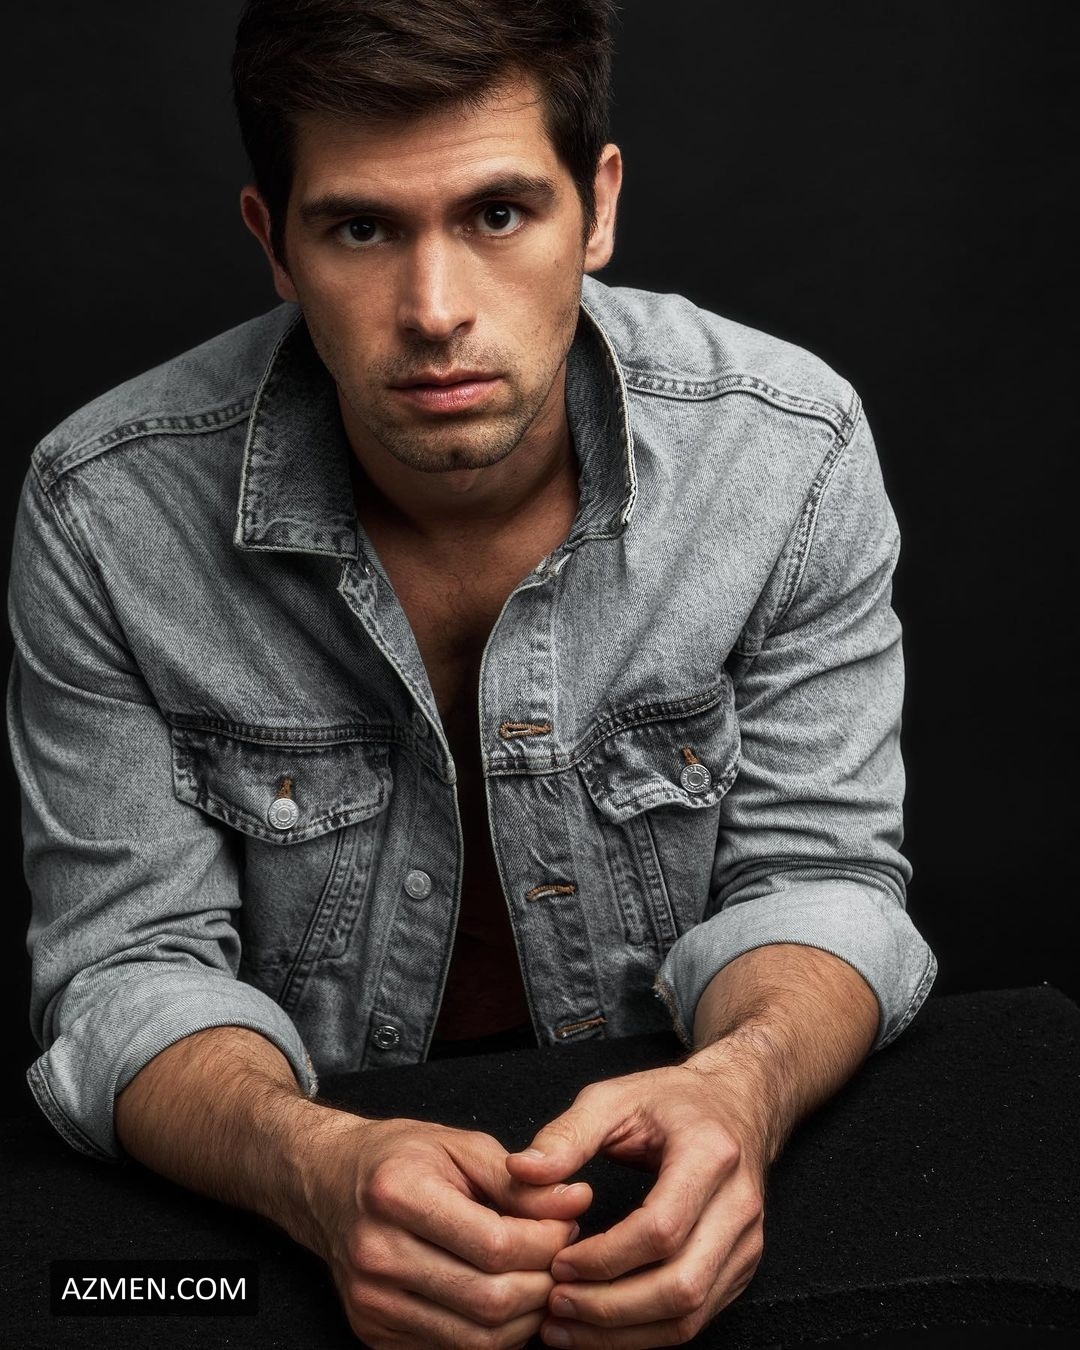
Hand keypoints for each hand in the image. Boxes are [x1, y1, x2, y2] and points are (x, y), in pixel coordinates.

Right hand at [296, 1111, 593, 1348]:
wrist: (329, 1184)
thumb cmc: (400, 1157)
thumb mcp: (461, 1146)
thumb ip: (520, 1180)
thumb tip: (576, 1202)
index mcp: (398, 1194)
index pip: (495, 1245)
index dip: (547, 1241)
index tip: (567, 1224)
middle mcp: (377, 1253)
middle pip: (490, 1299)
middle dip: (544, 1282)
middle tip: (562, 1255)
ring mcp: (372, 1302)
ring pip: (477, 1340)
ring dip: (526, 1317)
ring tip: (539, 1278)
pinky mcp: (374, 1333)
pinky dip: (494, 1335)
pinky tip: (507, 1299)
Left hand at [504, 1060, 766, 1347]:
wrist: (734, 1105)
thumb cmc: (672, 1101)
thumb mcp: (614, 1098)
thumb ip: (566, 1135)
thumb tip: (521, 1170)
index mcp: (710, 1154)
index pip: (660, 1229)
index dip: (605, 1257)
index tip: (558, 1262)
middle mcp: (738, 1205)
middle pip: (680, 1286)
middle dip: (610, 1308)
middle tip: (555, 1304)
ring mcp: (745, 1243)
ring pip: (689, 1315)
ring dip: (623, 1333)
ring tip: (566, 1326)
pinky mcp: (739, 1268)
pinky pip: (693, 1319)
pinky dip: (643, 1333)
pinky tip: (598, 1326)